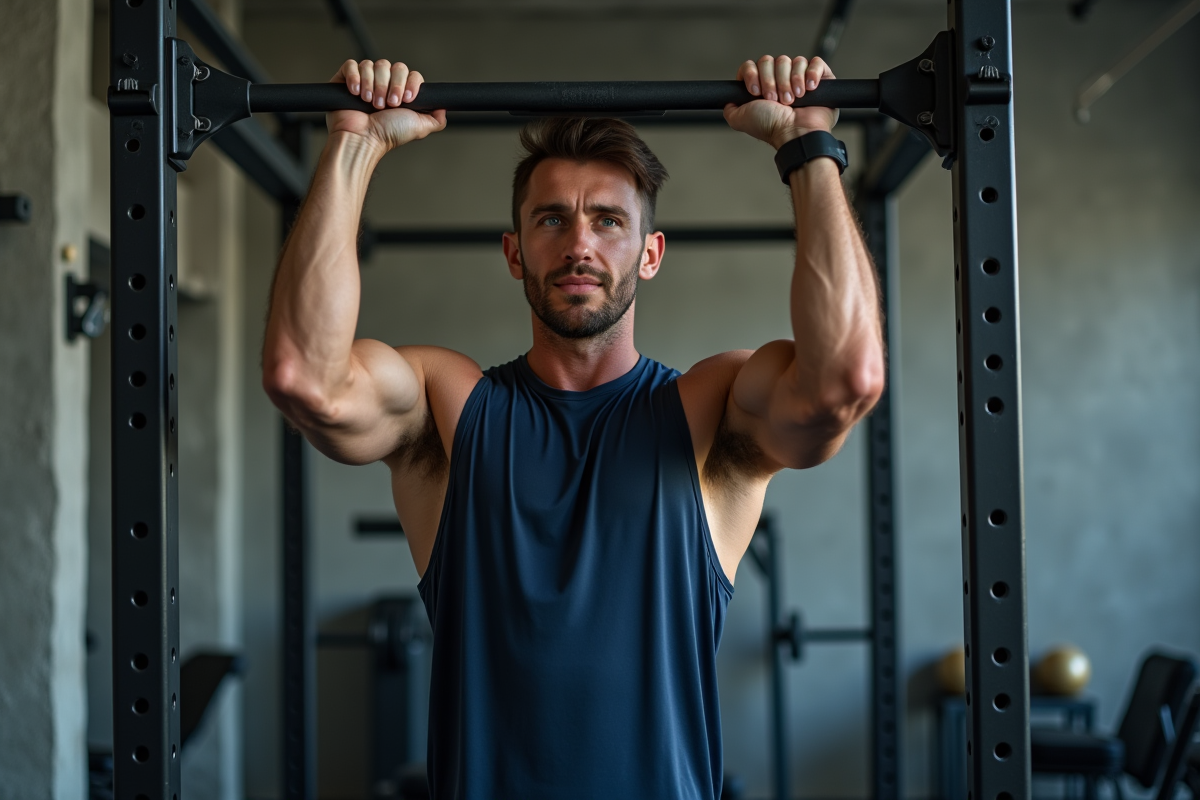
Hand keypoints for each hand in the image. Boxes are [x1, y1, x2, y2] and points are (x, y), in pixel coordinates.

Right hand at [326, 59, 446, 153]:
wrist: (363, 139)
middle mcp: (383, 84)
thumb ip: (436, 118)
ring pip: (372, 65)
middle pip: (391, 66)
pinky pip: (352, 65)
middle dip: (389, 86)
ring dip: (373, 85)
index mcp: (399, 92)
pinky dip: (355, 77)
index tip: (406, 99)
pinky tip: (356, 93)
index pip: (408, 73)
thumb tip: (443, 107)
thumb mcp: (420, 127)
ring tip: (370, 103)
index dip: (408, 83)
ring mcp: (364, 81)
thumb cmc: (387, 135)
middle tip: (387, 104)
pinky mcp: (346, 80)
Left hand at [724, 55, 838, 149]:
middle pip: (772, 60)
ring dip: (790, 81)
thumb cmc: (772, 127)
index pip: (755, 64)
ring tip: (793, 99)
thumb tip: (729, 99)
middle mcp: (781, 80)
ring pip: (793, 61)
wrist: (795, 133)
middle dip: (772, 81)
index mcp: (763, 87)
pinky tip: (808, 88)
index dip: (754, 75)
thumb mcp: (740, 119)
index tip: (756, 92)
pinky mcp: (820, 78)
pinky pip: (815, 62)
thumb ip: (730, 108)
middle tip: (776, 99)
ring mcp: (800, 78)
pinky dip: (811, 73)